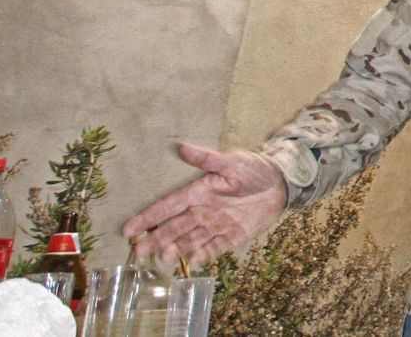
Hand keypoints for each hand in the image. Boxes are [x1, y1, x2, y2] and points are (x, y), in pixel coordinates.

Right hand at [122, 144, 286, 269]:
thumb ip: (206, 158)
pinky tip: (192, 262)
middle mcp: (202, 211)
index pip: (168, 206)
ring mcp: (216, 226)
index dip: (148, 218)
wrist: (281, 183)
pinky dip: (203, 256)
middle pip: (174, 228)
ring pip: (190, 241)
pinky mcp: (232, 237)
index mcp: (198, 192)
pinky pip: (214, 249)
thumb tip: (181, 147)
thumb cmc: (254, 168)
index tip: (129, 230)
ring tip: (164, 257)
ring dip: (177, 249)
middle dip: (156, 239)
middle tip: (139, 251)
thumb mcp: (230, 161)